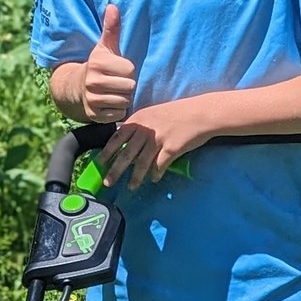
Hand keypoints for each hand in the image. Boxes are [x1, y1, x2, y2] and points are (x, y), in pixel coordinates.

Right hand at [80, 5, 137, 122]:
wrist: (77, 88)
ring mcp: (93, 99)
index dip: (128, 71)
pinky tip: (110, 103)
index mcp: (98, 63)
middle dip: (127, 86)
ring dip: (123, 98)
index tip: (119, 70)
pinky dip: (117, 111)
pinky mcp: (95, 115)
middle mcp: (93, 81)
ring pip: (125, 101)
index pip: (130, 70)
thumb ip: (111, 28)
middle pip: (130, 87)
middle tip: (117, 82)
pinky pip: (119, 114)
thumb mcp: (104, 47)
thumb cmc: (98, 66)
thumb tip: (113, 6)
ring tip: (114, 92)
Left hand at [100, 95, 215, 188]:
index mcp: (139, 120)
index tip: (99, 163)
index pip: (117, 137)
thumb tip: (128, 145)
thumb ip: (141, 127)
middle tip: (108, 182)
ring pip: (142, 163)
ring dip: (135, 177)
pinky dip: (155, 174)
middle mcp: (146, 130)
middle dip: (115, 170)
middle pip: (126, 153)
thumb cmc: (178, 113)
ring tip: (131, 187)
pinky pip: (160, 165)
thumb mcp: (154, 115)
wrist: (201, 113)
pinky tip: (154, 179)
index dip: (107, 152)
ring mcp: (159, 139)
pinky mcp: (172, 149)